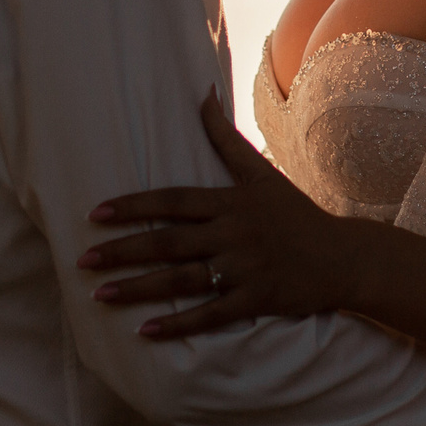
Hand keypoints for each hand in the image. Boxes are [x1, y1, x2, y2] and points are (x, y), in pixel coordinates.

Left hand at [82, 92, 365, 337]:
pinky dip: (178, 325)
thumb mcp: (261, 174)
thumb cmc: (296, 214)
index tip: (96, 214)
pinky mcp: (257, 300)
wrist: (344, 257)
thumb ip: (225, 138)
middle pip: (170, 242)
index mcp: (231, 202)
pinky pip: (211, 315)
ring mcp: (245, 269)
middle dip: (123, 250)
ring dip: (139, 289)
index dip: (134, 207)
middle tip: (82, 259)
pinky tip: (145, 332)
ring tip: (99, 294)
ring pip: (183, 280)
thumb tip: (202, 94)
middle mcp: (234, 234)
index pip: (173, 201)